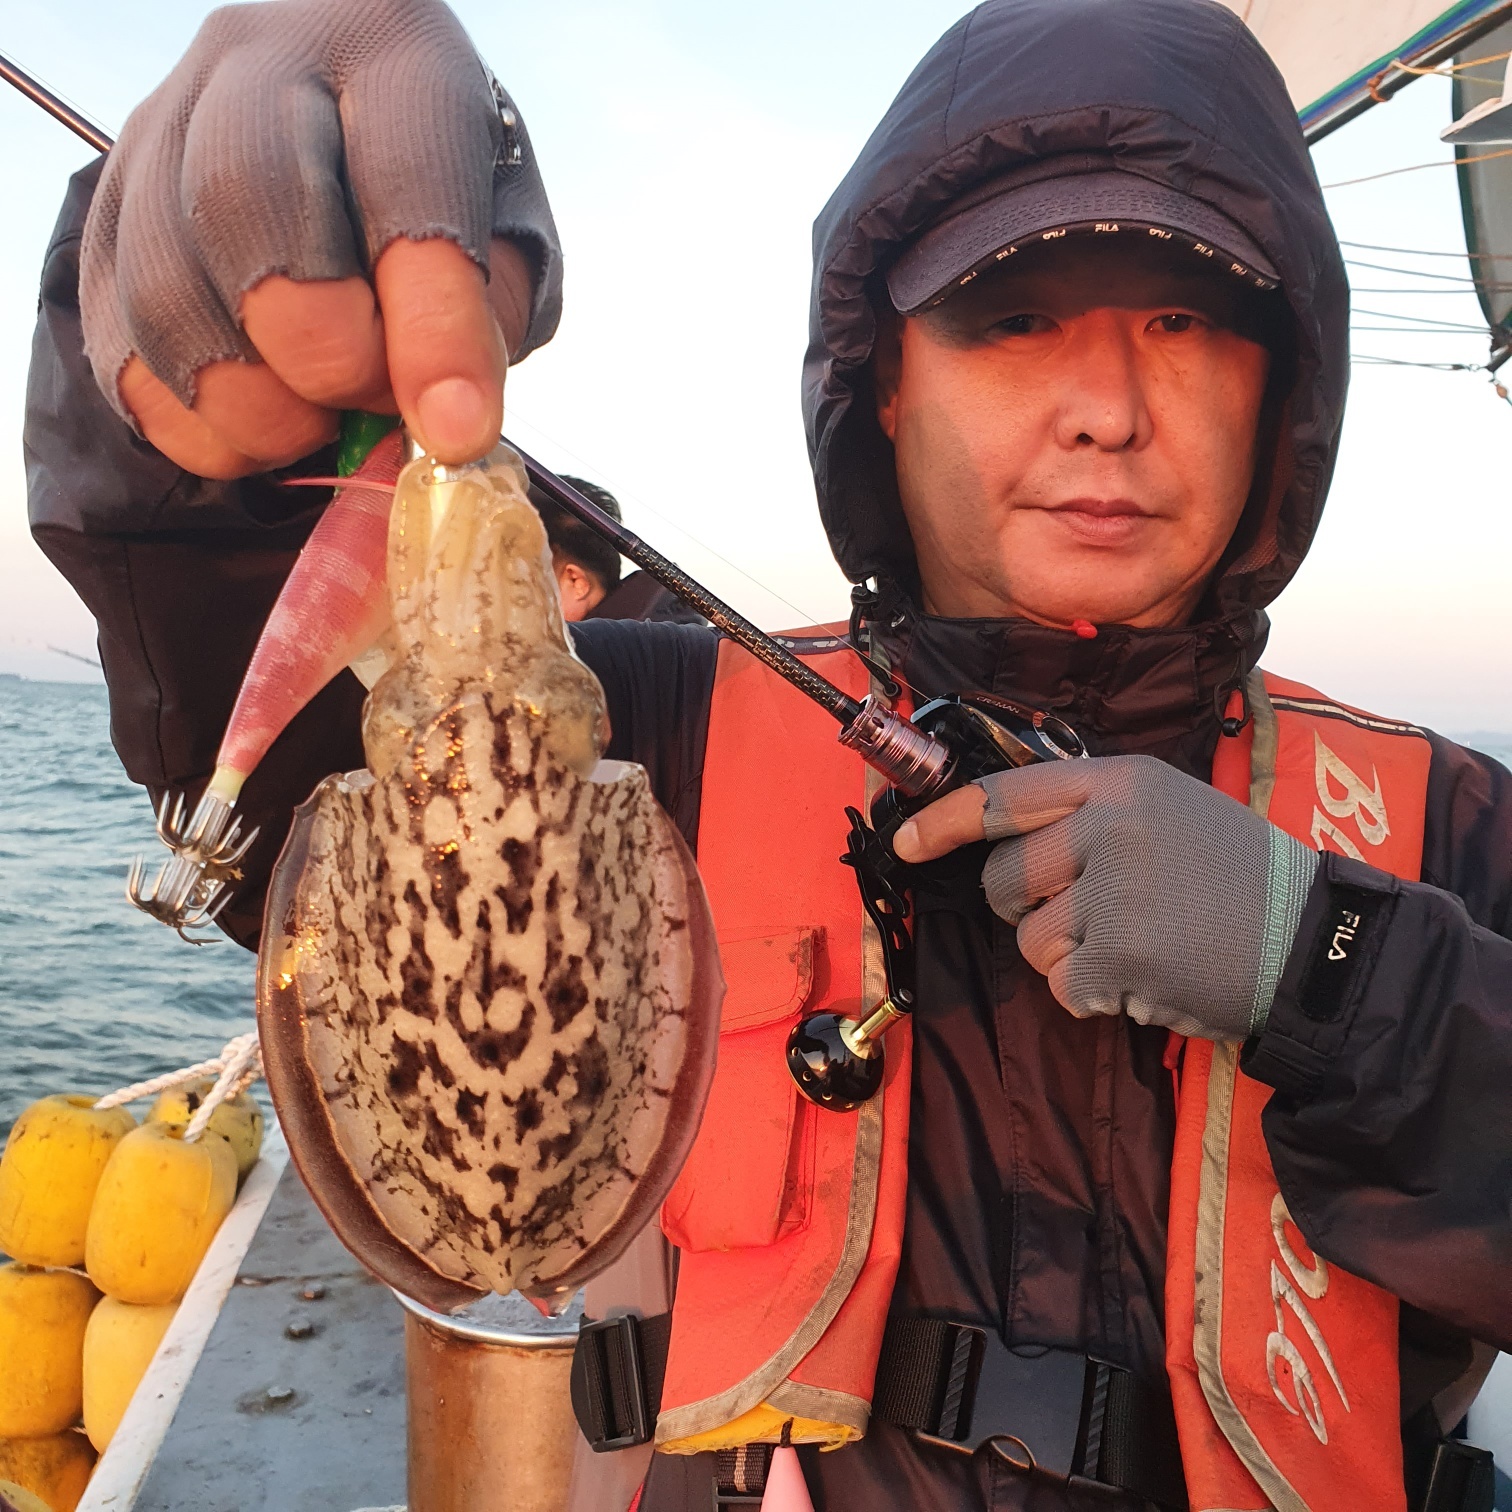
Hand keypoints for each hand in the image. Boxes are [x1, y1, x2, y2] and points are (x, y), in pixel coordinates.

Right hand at [80, 0, 556, 476]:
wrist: (345, 142)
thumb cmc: (444, 191)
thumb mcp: (506, 233)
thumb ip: (487, 315)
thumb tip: (445, 420)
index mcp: (389, 50)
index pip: (405, 183)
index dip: (432, 327)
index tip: (457, 428)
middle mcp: (253, 64)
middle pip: (241, 203)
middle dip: (315, 346)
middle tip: (364, 402)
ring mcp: (156, 135)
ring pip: (161, 288)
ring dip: (248, 401)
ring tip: (316, 425)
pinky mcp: (105, 222)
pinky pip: (116, 346)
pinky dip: (189, 420)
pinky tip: (253, 432)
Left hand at [892, 755, 1318, 1039]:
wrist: (1315, 944)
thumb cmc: (1237, 879)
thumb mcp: (1170, 809)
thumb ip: (1093, 811)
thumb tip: (1005, 833)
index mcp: (1119, 781)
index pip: (1001, 796)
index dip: (943, 822)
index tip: (906, 843)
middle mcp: (1108, 825)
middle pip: (1003, 880)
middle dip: (1028, 910)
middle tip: (1092, 917)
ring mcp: (1113, 889)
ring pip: (1030, 940)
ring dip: (1069, 959)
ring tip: (1137, 946)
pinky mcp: (1119, 952)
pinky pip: (1063, 985)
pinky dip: (1095, 996)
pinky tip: (1145, 979)